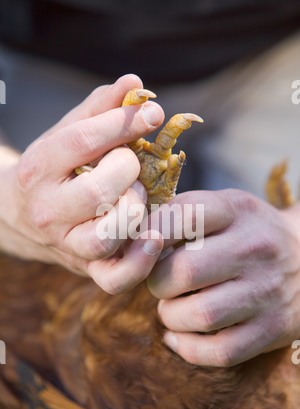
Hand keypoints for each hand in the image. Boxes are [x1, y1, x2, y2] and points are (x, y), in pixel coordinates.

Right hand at [0, 74, 164, 292]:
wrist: (21, 215)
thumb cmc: (54, 170)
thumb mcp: (67, 135)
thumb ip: (99, 109)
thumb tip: (135, 83)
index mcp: (39, 169)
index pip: (83, 141)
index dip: (124, 123)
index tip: (153, 113)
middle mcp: (49, 210)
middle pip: (97, 191)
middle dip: (128, 171)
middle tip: (132, 165)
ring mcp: (67, 244)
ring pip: (107, 236)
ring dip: (134, 211)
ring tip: (137, 197)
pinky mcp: (87, 268)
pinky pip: (116, 278)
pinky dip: (140, 262)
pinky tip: (154, 236)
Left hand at [147, 189, 299, 366]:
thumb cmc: (247, 233)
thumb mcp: (223, 208)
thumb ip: (178, 215)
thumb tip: (125, 239)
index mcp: (237, 210)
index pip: (180, 217)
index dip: (146, 237)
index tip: (139, 249)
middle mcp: (255, 248)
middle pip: (183, 273)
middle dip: (156, 283)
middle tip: (159, 283)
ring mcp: (267, 291)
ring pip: (199, 316)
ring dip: (170, 316)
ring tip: (172, 307)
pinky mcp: (272, 329)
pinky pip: (218, 352)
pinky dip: (188, 348)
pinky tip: (179, 335)